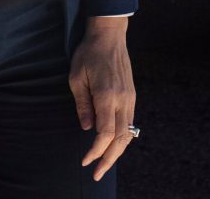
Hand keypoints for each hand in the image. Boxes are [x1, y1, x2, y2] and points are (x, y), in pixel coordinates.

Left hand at [69, 15, 135, 181]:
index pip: (105, 134)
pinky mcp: (132, 95)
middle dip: (108, 159)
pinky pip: (130, 123)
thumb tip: (87, 129)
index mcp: (107, 96)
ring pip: (128, 133)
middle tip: (96, 174)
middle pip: (120, 139)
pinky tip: (114, 145)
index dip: (96, 151)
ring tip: (104, 164)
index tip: (85, 161)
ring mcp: (130, 97)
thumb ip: (82, 104)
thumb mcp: (77, 77)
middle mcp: (123, 100)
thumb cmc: (88, 53)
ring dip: (117, 152)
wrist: (109, 35)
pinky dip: (123, 138)